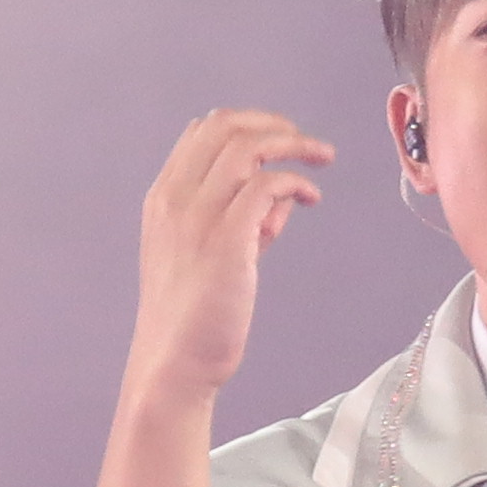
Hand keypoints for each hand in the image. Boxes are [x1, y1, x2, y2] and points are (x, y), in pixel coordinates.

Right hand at [125, 106, 336, 412]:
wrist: (174, 363)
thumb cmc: (196, 315)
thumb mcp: (213, 256)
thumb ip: (245, 221)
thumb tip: (283, 196)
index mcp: (164, 197)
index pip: (202, 133)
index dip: (247, 125)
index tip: (280, 140)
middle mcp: (176, 199)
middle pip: (224, 127)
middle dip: (274, 124)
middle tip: (308, 142)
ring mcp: (197, 218)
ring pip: (246, 149)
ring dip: (293, 145)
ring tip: (322, 157)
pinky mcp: (226, 241)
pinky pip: (265, 186)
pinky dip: (293, 183)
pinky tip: (310, 198)